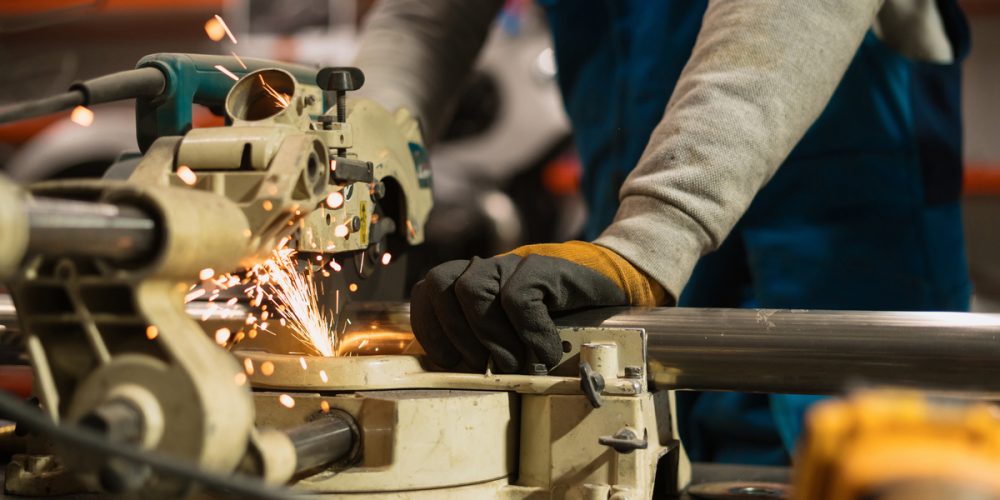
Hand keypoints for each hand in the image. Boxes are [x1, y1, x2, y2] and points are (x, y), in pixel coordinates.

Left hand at [410, 241, 664, 372]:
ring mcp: (515, 264)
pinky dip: (529, 333)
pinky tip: (547, 350)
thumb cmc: (564, 321)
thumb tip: (460, 375)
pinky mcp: (544, 266)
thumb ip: (486, 343)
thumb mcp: (517, 336)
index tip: (452, 363)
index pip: (427, 292)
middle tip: (488, 366)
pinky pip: (518, 299)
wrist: (616, 287)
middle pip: (441, 287)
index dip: (431, 328)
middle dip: (457, 335)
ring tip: (517, 361)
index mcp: (474, 282)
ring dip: (490, 336)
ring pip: (471, 289)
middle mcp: (490, 268)